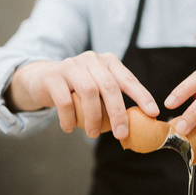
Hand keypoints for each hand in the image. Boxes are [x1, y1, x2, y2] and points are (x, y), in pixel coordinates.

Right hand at [6, 52, 158, 139]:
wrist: (42, 79)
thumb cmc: (77, 89)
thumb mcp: (98, 89)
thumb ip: (114, 100)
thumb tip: (137, 126)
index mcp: (108, 61)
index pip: (128, 79)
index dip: (142, 96)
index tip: (153, 113)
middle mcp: (91, 59)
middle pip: (109, 87)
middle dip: (118, 113)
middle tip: (121, 134)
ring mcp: (71, 65)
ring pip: (89, 92)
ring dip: (94, 118)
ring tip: (94, 134)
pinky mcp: (53, 76)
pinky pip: (65, 101)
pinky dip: (69, 119)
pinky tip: (70, 128)